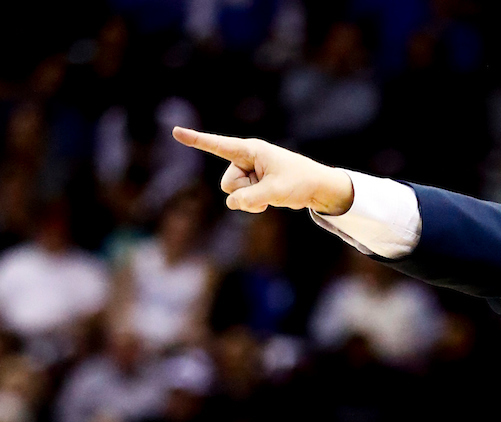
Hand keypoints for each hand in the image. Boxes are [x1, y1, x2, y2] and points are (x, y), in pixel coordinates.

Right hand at [171, 127, 353, 214]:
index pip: (218, 145)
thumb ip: (251, 198)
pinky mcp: (252, 184)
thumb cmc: (300, 182)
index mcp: (251, 151)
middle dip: (244, 192)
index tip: (176, 131)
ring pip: (234, 194)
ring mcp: (248, 173)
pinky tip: (270, 200)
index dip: (196, 140)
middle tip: (268, 188)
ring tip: (272, 193)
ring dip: (251, 200)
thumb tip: (230, 203)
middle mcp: (246, 159)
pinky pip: (242, 200)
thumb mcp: (275, 191)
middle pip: (227, 183)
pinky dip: (254, 204)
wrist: (317, 187)